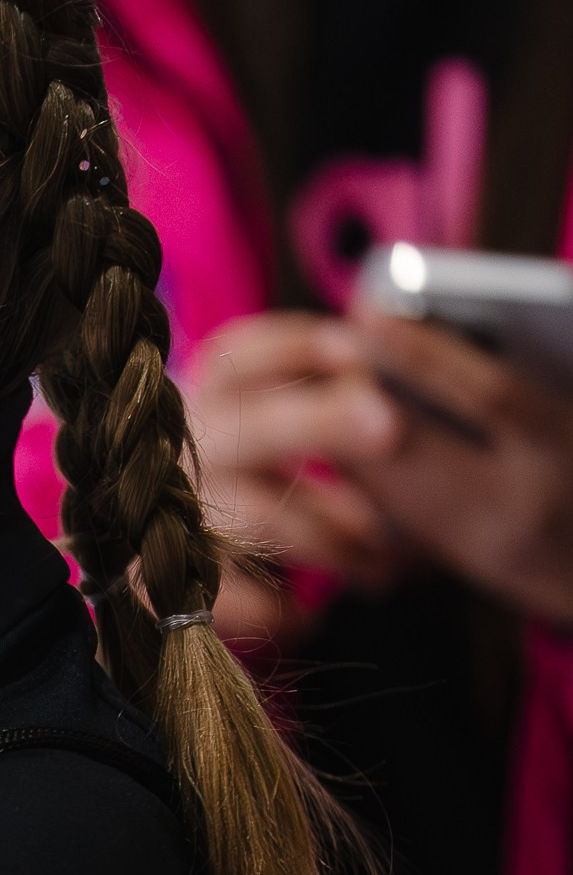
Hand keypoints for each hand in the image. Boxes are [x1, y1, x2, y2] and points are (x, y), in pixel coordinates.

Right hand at [185, 315, 406, 622]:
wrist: (174, 576)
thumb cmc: (261, 493)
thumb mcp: (288, 440)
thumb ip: (338, 413)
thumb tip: (407, 395)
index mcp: (213, 404)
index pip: (240, 357)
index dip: (296, 348)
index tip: (355, 351)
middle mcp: (187, 452)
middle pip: (249, 424)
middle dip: (323, 422)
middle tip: (391, 428)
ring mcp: (172, 514)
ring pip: (255, 515)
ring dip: (332, 538)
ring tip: (380, 566)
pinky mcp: (162, 583)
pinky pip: (227, 597)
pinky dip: (278, 611)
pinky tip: (309, 617)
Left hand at [328, 308, 572, 628]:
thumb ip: (521, 383)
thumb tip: (443, 327)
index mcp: (561, 450)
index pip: (487, 395)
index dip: (423, 349)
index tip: (366, 309)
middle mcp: (524, 505)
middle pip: (419, 445)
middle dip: (363, 390)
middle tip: (325, 339)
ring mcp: (491, 545)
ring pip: (396, 485)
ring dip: (353, 428)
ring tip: (327, 372)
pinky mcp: (470, 565)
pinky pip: (402, 515)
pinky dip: (372, 468)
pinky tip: (350, 428)